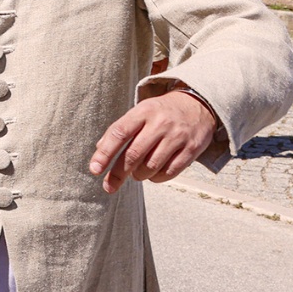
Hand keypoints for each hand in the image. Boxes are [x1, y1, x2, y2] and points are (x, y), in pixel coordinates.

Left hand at [89, 89, 218, 193]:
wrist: (197, 106)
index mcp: (143, 112)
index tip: (95, 170)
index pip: (119, 133)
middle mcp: (160, 123)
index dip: (105, 153)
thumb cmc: (159, 113)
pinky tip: (152, 175)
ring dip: (139, 175)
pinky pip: (170, 171)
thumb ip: (120, 129)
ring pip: (151, 165)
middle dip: (118, 173)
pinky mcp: (192, 149)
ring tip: (136, 174)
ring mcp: (177, 136)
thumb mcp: (139, 112)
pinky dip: (157, 178)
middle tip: (109, 185)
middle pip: (134, 154)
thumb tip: (99, 150)